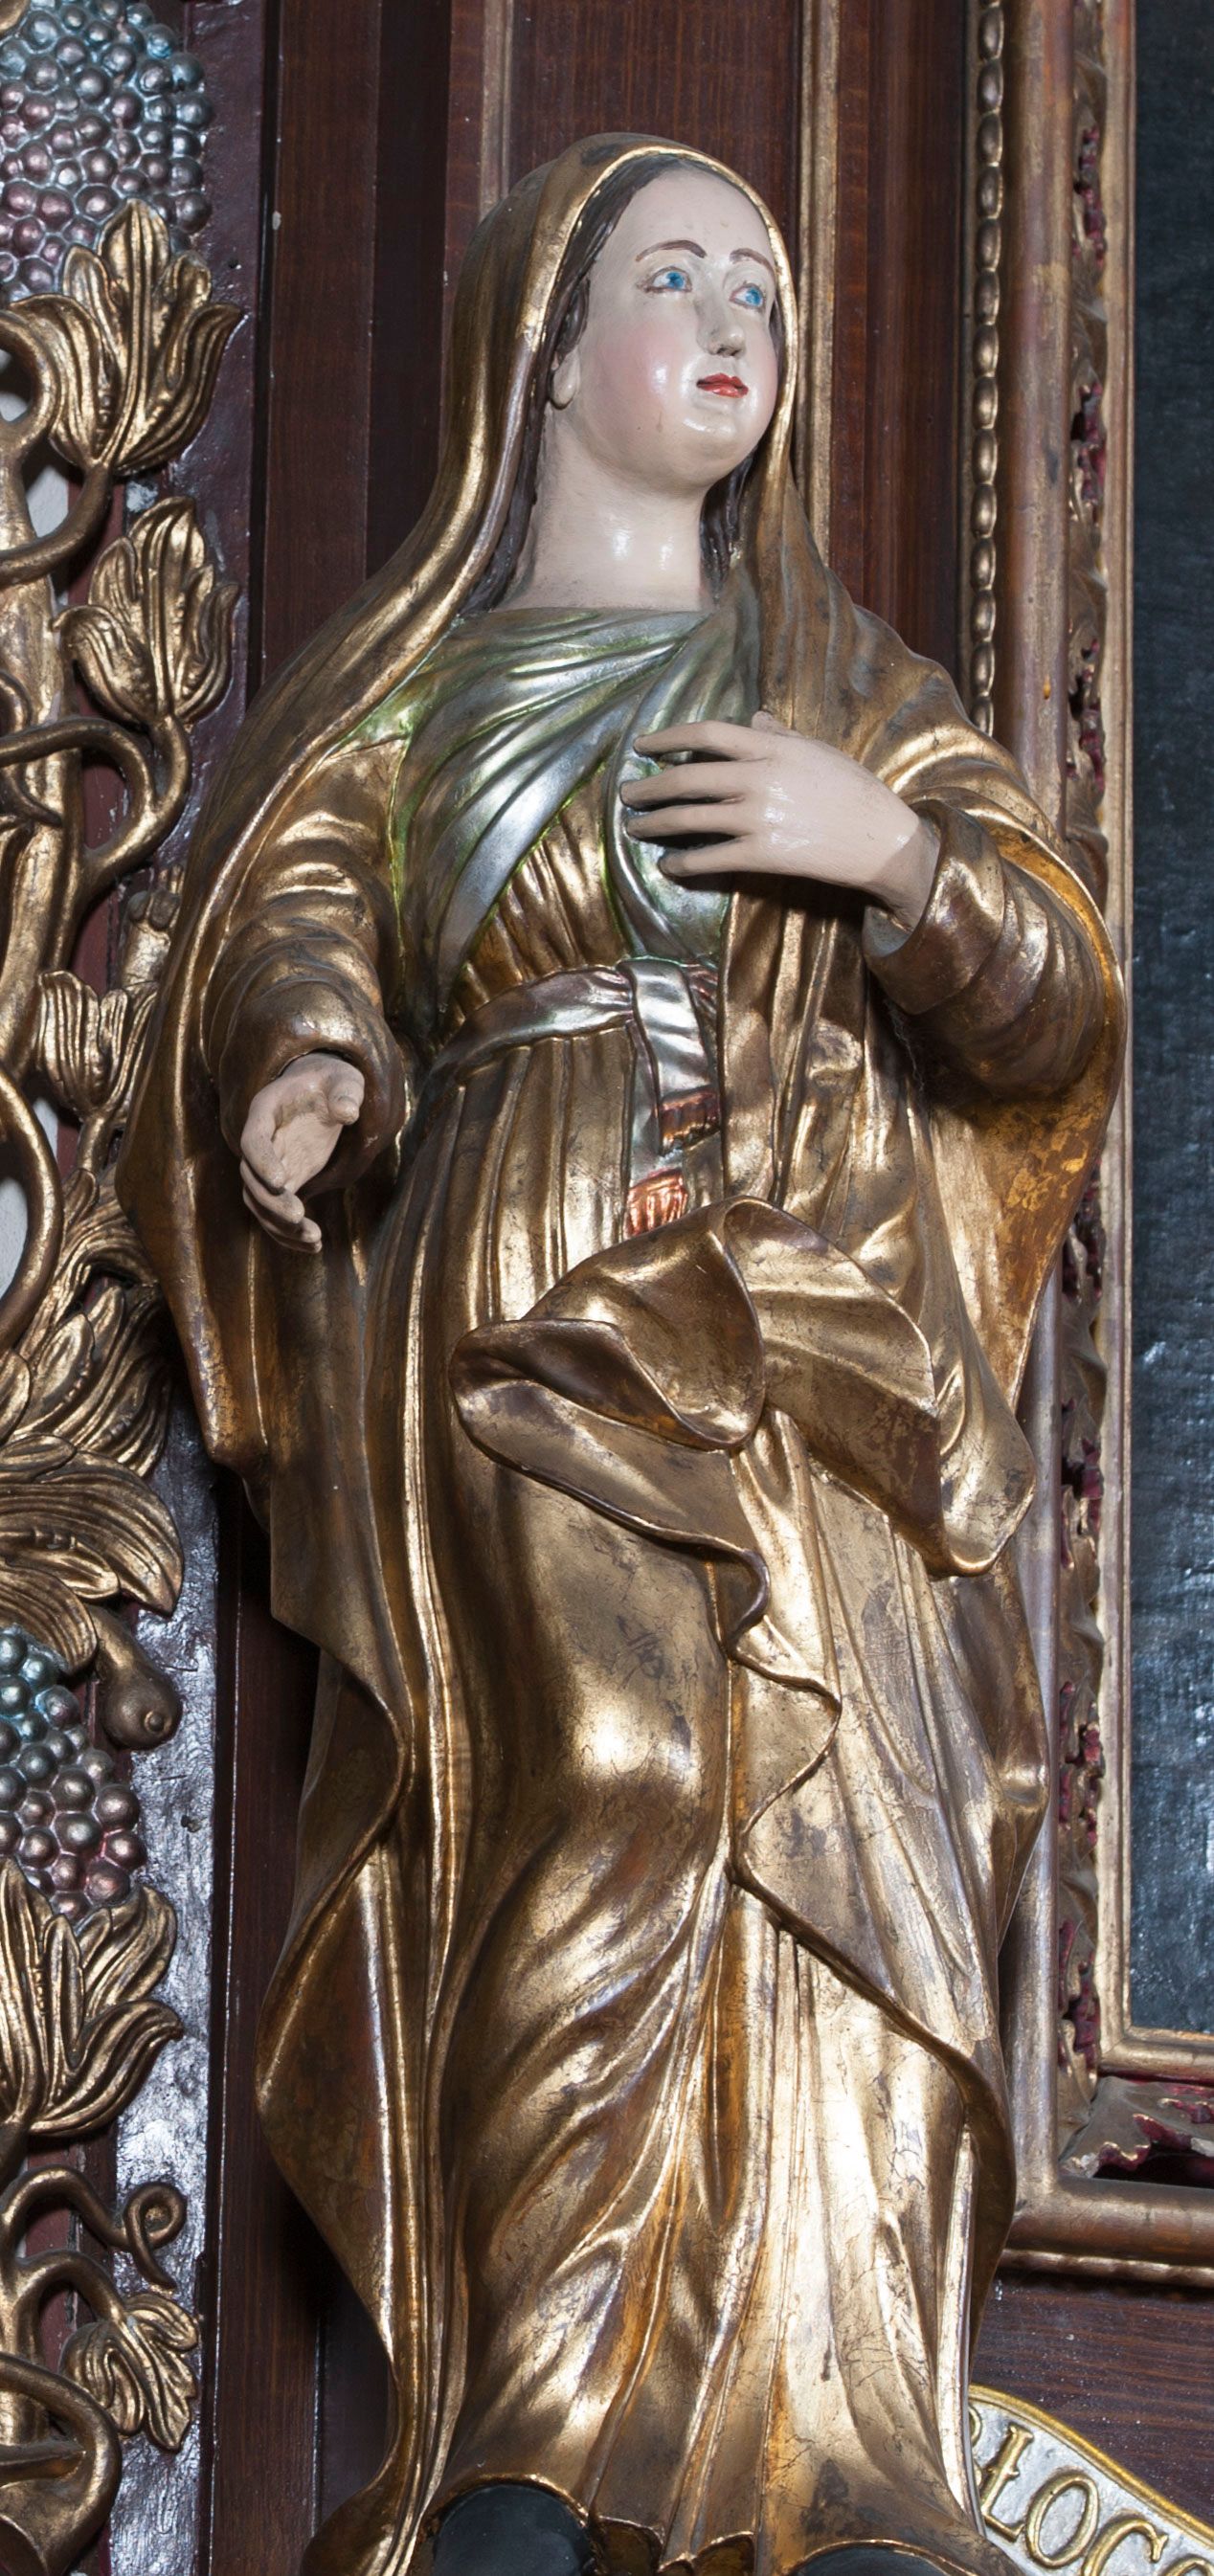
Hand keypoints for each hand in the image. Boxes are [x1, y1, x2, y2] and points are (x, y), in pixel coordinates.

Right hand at [238, 1050, 364, 1252]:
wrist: (323, 1091)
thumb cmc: (332, 1081)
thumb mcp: (344, 1079)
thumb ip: (346, 1093)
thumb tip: (349, 1113)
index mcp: (265, 1111)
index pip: (253, 1139)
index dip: (262, 1161)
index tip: (282, 1182)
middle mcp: (260, 1141)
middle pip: (251, 1178)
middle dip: (271, 1201)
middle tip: (299, 1218)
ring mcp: (270, 1164)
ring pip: (260, 1202)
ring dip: (280, 1225)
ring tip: (314, 1239)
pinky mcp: (284, 1182)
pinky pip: (276, 1212)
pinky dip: (290, 1233)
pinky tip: (315, 1246)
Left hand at [620, 711, 937, 929]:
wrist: (880, 839)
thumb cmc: (852, 790)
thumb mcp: (818, 751)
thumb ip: (780, 734)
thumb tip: (754, 716)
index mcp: (770, 747)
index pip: (706, 734)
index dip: (668, 738)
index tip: (643, 746)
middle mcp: (757, 779)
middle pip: (686, 779)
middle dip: (648, 788)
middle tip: (626, 795)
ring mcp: (757, 818)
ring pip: (689, 819)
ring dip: (654, 825)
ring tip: (634, 828)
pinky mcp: (761, 855)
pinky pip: (709, 858)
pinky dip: (682, 862)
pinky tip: (668, 863)